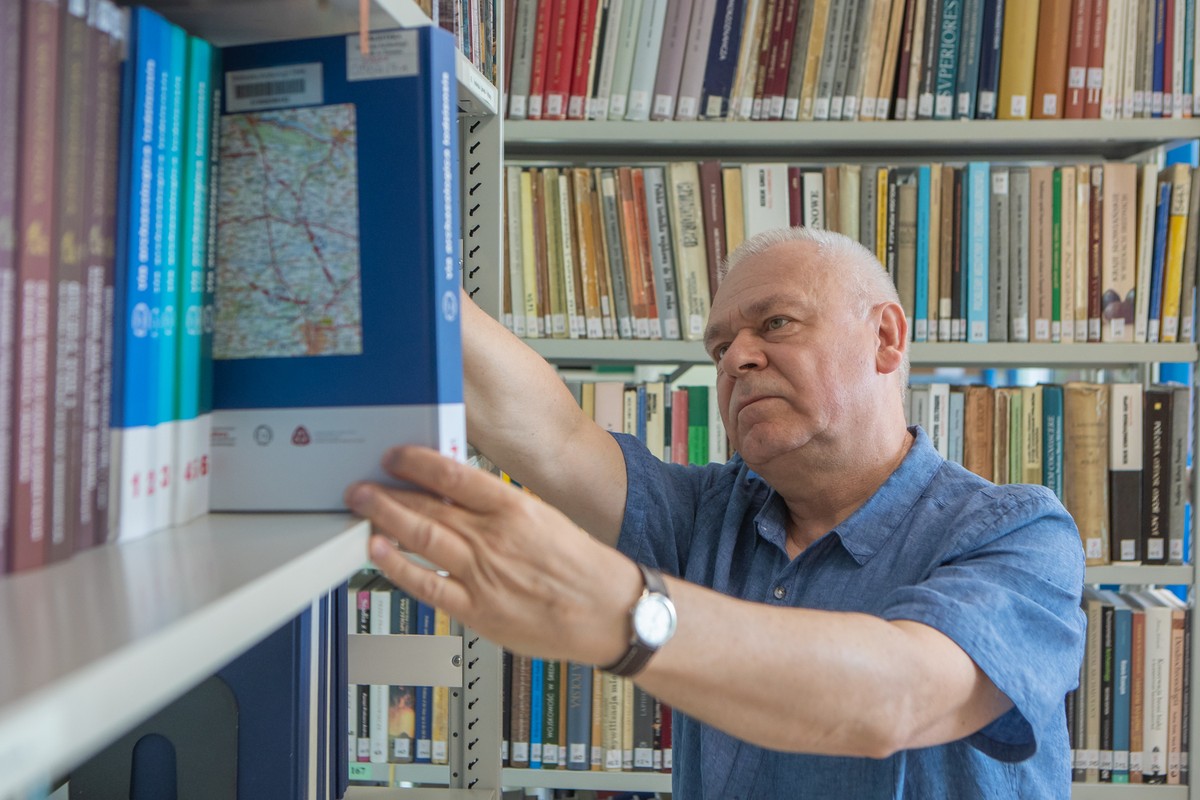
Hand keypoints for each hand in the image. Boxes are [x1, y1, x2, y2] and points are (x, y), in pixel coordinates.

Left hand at [345, 446, 639, 665]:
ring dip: (385, 519)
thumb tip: (459, 497)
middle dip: (388, 492)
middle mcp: (494, 538)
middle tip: (361, 484)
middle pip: (428, 505)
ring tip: (362, 507)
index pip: (454, 474)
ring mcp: (483, 574)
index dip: (417, 462)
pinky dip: (398, 567)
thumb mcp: (547, 519)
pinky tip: (378, 552)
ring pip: (421, 538)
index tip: (395, 457)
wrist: (611, 613)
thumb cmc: (585, 569)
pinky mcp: (478, 610)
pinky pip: (427, 585)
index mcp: (515, 508)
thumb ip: (502, 509)